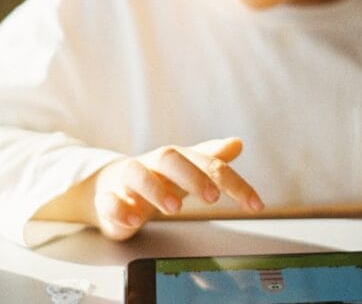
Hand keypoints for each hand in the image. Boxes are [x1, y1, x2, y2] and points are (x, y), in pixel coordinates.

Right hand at [92, 137, 262, 239]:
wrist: (109, 187)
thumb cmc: (155, 178)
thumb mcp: (185, 169)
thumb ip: (210, 159)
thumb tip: (238, 142)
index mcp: (175, 159)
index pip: (207, 163)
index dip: (233, 183)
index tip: (255, 204)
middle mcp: (152, 165)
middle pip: (169, 158)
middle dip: (192, 176)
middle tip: (212, 197)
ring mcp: (127, 181)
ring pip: (136, 174)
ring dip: (155, 189)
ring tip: (173, 208)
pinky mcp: (107, 199)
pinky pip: (108, 199)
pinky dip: (119, 208)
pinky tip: (134, 219)